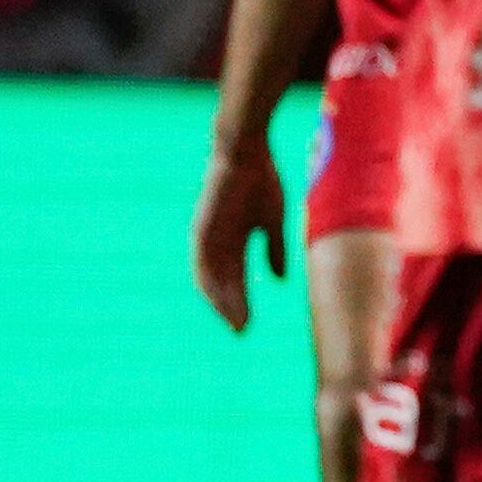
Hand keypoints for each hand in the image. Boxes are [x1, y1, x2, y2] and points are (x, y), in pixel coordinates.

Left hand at [190, 135, 287, 331]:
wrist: (246, 151)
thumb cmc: (261, 180)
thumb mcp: (272, 221)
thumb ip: (274, 250)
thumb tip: (280, 280)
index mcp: (233, 240)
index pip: (235, 278)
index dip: (241, 301)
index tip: (248, 324)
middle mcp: (217, 241)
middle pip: (222, 282)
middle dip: (231, 306)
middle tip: (241, 330)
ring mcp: (208, 235)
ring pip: (209, 276)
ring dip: (219, 300)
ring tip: (233, 320)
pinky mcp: (201, 226)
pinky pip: (201, 260)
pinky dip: (209, 281)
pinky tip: (216, 297)